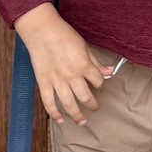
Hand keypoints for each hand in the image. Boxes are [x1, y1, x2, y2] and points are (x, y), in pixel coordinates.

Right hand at [14, 3, 112, 125]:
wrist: (41, 30)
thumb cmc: (63, 34)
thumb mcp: (84, 46)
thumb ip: (96, 62)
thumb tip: (109, 72)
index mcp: (83, 65)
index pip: (98, 81)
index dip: (100, 83)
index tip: (97, 83)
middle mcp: (72, 76)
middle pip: (86, 97)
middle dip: (92, 105)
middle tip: (95, 107)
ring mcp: (57, 81)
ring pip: (69, 104)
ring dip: (77, 115)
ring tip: (82, 122)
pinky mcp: (43, 82)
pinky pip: (49, 102)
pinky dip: (54, 113)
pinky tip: (60, 120)